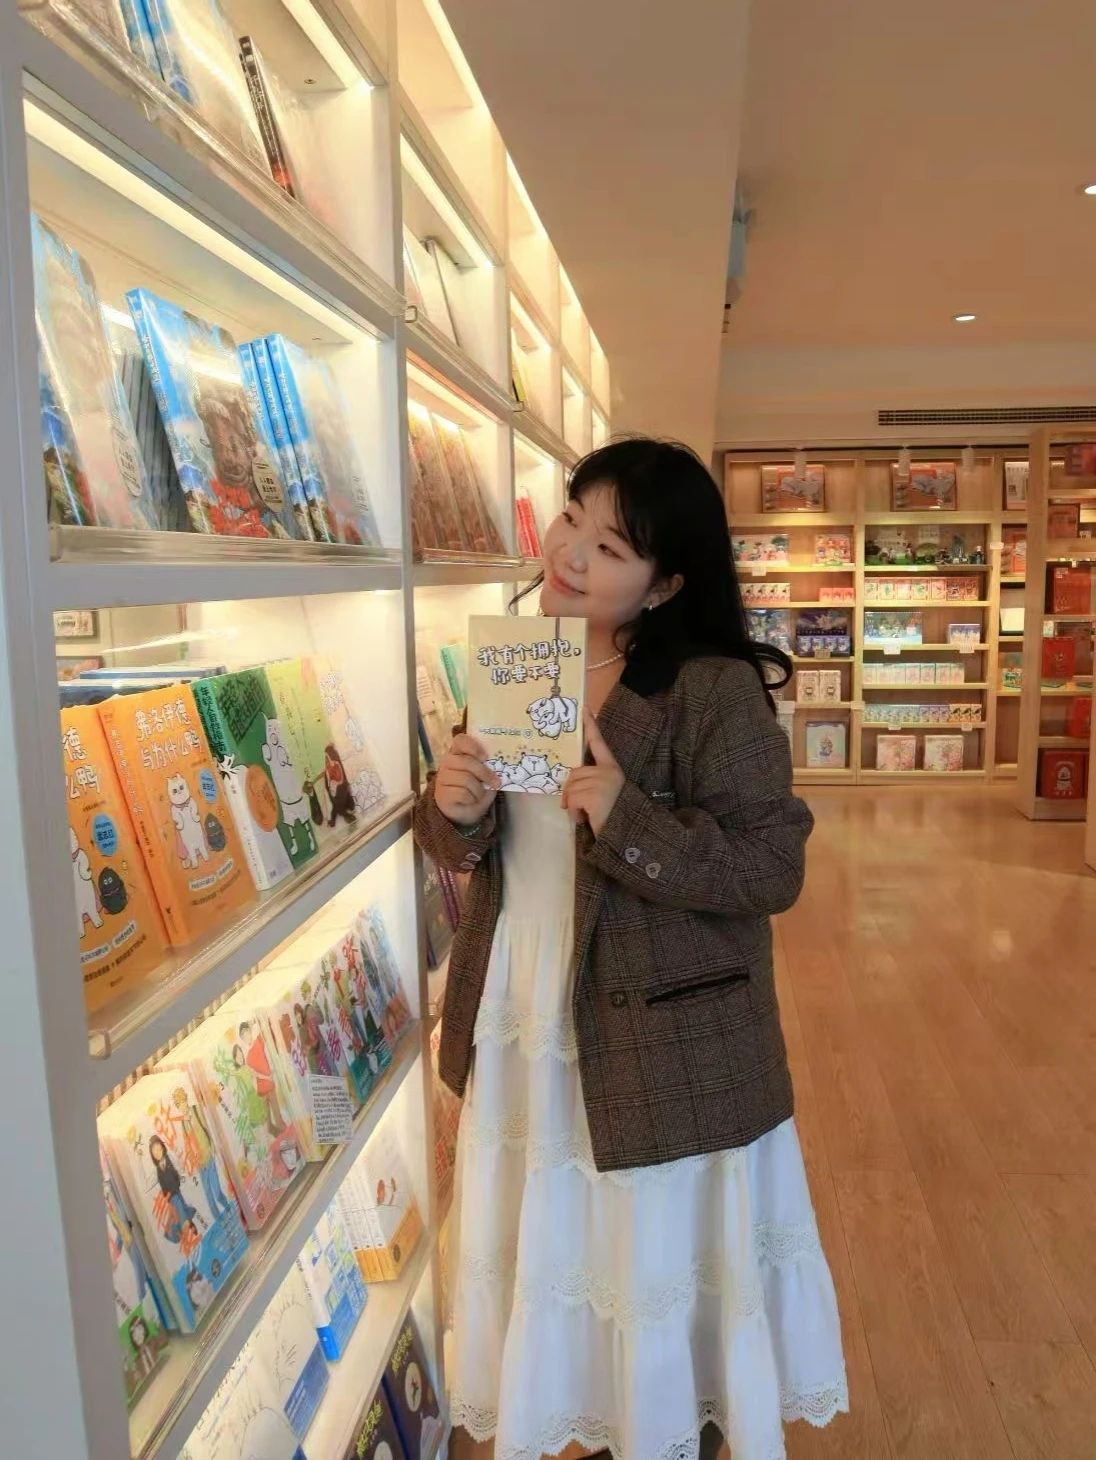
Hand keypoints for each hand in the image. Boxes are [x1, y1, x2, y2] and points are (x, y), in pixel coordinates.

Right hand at [433, 734, 499, 827]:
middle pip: (466, 761)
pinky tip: (470, 801)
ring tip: (480, 795)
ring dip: (478, 790)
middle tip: (496, 782)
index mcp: (458, 753)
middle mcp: (448, 762)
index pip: (460, 740)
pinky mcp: (442, 794)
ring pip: (465, 778)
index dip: (473, 746)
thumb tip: (498, 765)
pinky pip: (462, 793)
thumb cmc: (476, 791)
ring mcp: (442, 778)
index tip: (485, 757)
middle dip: (484, 773)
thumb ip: (489, 768)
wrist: (464, 813)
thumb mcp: (485, 777)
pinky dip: (471, 799)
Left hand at [561, 709, 624, 835]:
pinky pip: (571, 800)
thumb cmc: (616, 817)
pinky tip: (585, 819)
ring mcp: (601, 782)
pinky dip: (574, 813)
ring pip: (570, 788)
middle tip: (580, 809)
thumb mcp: (604, 794)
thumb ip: (591, 783)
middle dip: (571, 793)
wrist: (629, 835)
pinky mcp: (593, 794)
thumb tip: (568, 790)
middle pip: (574, 774)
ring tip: (586, 816)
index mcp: (612, 769)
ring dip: (572, 805)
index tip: (584, 709)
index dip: (591, 726)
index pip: (599, 743)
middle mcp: (608, 771)